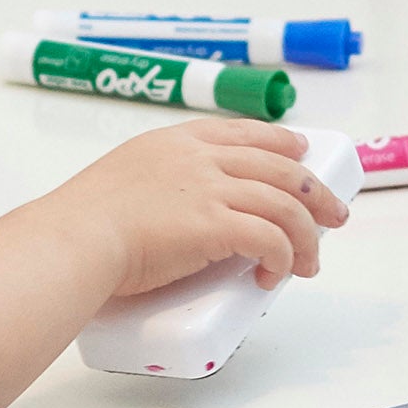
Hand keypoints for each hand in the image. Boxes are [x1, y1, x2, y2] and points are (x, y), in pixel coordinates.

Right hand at [51, 120, 345, 306]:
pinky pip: (272, 239)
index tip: (300, 151)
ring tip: (311, 262)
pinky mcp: (216, 225)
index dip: (280, 142)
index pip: (243, 132)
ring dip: (307, 236)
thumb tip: (173, 218)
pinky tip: (276, 275)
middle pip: (280, 165)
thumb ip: (154, 189)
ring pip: (286, 203)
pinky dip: (283, 258)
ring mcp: (210, 189)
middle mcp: (199, 158)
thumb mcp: (120, 181)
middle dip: (315, 191)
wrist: (73, 238)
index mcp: (175, 142)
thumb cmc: (82, 223)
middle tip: (333, 215)